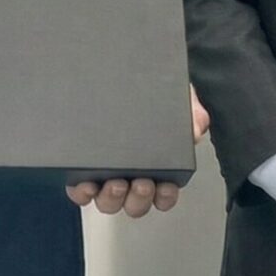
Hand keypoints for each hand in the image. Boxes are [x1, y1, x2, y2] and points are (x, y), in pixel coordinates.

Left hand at [67, 87, 210, 215]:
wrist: (122, 71)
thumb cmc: (152, 91)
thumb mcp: (178, 99)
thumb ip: (191, 113)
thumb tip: (196, 130)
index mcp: (156, 165)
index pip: (164, 194)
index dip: (165, 197)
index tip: (166, 187)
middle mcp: (131, 174)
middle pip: (136, 204)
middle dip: (139, 199)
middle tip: (141, 183)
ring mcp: (106, 173)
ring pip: (108, 202)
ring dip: (112, 199)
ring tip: (114, 183)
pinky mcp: (81, 166)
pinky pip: (80, 191)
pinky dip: (82, 193)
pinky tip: (86, 183)